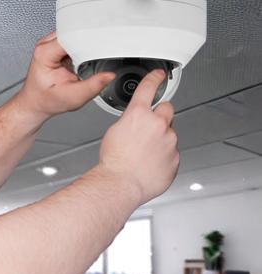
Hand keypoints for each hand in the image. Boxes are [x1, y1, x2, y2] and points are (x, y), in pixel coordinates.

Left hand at [12, 31, 115, 120]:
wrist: (37, 102)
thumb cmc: (47, 100)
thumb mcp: (72, 97)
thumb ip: (92, 86)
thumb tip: (109, 75)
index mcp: (45, 53)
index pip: (71, 36)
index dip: (88, 40)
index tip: (100, 47)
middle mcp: (46, 45)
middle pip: (74, 31)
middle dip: (89, 41)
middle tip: (98, 53)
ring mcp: (51, 44)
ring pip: (75, 33)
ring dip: (87, 43)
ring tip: (91, 56)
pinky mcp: (58, 46)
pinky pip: (75, 38)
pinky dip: (84, 45)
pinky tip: (87, 56)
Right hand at [98, 70, 178, 203]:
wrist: (121, 183)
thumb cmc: (114, 161)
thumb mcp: (114, 131)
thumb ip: (130, 121)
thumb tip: (136, 122)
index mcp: (139, 115)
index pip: (148, 88)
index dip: (154, 79)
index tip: (159, 75)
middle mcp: (158, 124)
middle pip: (166, 109)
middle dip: (159, 115)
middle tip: (148, 129)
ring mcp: (169, 141)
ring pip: (169, 134)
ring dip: (160, 140)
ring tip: (144, 154)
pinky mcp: (175, 158)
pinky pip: (171, 153)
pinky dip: (163, 157)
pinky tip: (149, 164)